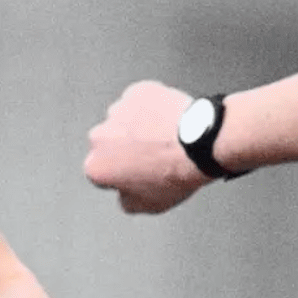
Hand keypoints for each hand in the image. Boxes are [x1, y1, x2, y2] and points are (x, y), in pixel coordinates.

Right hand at [85, 81, 210, 213]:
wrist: (202, 142)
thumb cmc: (176, 172)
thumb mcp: (149, 206)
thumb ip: (126, 199)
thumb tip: (125, 192)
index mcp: (95, 166)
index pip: (101, 172)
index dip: (121, 175)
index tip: (139, 174)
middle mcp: (99, 137)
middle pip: (108, 143)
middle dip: (124, 148)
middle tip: (153, 155)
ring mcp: (117, 111)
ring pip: (122, 120)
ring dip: (136, 127)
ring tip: (165, 136)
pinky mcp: (136, 92)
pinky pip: (140, 101)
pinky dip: (150, 107)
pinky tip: (168, 119)